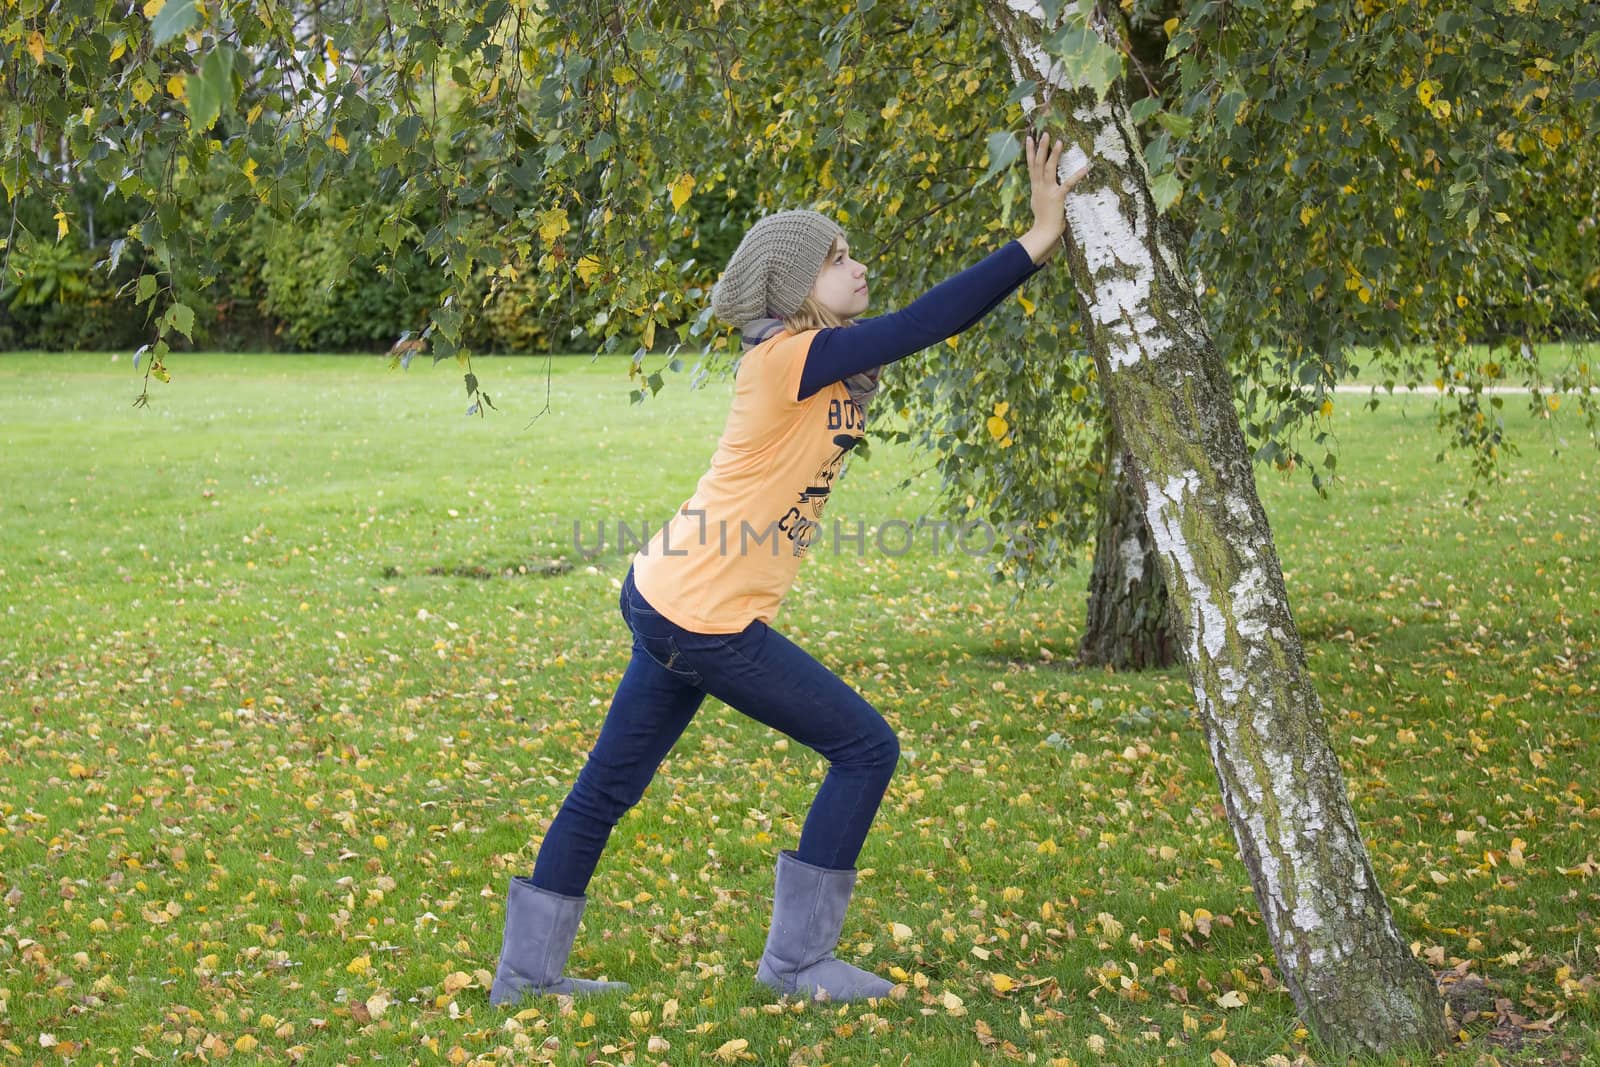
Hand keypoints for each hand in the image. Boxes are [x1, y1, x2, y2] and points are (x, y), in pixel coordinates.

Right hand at [1018, 131, 1090, 264]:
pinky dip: (1077, 176)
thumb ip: (1040, 193)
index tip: (1029, 138)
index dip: (1030, 151)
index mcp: (1035, 187)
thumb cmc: (1043, 221)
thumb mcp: (1038, 203)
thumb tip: (1040, 189)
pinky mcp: (1057, 197)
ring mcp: (1048, 191)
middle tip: (1043, 133)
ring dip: (1053, 154)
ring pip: (1048, 169)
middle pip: (1038, 163)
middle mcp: (1040, 186)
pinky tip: (1086, 168)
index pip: (1031, 165)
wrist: (1043, 233)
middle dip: (1041, 148)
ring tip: (1058, 141)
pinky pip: (1068, 184)